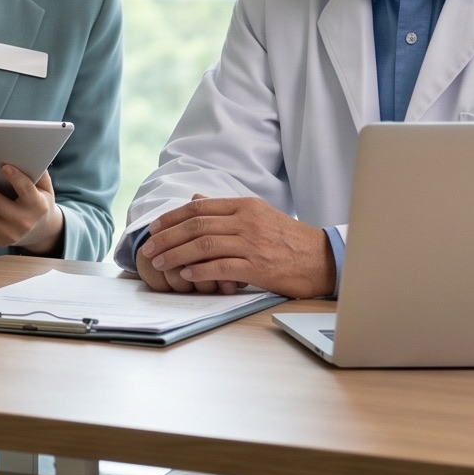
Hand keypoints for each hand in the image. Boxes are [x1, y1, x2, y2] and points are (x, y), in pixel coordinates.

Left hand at [0, 165, 63, 252]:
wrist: (40, 232)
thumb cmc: (38, 201)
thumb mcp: (45, 187)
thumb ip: (38, 172)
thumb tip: (26, 152)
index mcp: (38, 205)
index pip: (25, 189)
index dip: (16, 178)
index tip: (3, 165)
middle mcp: (23, 221)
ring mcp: (8, 233)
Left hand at [133, 195, 334, 296]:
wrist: (325, 259)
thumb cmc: (289, 239)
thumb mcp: (258, 215)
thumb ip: (225, 209)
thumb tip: (194, 199)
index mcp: (244, 206)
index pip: (198, 208)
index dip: (171, 218)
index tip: (153, 228)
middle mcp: (246, 221)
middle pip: (195, 226)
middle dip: (166, 238)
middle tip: (148, 249)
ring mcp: (253, 243)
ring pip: (204, 245)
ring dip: (176, 255)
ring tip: (160, 263)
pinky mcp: (259, 267)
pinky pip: (222, 267)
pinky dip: (200, 271)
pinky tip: (186, 275)